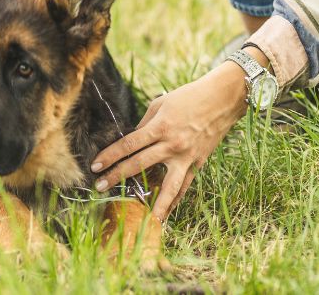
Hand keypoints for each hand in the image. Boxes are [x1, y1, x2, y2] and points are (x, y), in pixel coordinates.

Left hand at [90, 49, 258, 221]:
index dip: (110, 156)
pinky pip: (184, 186)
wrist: (223, 100)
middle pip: (139, 165)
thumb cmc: (189, 97)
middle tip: (99, 187)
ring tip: (145, 221)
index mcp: (161, 127)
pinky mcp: (198, 163)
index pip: (129, 145)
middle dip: (117, 176)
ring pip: (168, 186)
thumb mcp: (161, 104)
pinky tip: (166, 213)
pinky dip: (175, 200)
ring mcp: (187, 157)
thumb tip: (131, 141)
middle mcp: (172, 145)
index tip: (95, 166)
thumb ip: (145, 124)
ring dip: (155, 204)